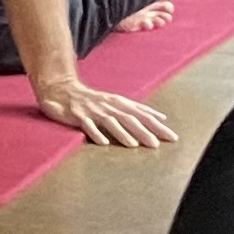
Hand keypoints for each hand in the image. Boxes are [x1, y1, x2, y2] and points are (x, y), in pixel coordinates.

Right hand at [35, 76, 177, 147]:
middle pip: (128, 118)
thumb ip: (138, 109)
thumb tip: (161, 117)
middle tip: (156, 144)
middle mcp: (108, 106)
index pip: (142, 114)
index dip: (157, 125)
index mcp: (119, 103)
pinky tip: (103, 143)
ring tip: (133, 144)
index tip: (172, 137)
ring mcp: (92, 110)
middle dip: (143, 131)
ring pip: (109, 122)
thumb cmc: (92, 99)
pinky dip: (95, 133)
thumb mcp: (116, 101)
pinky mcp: (77, 115)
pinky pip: (87, 125)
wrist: (61, 89)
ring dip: (121, 133)